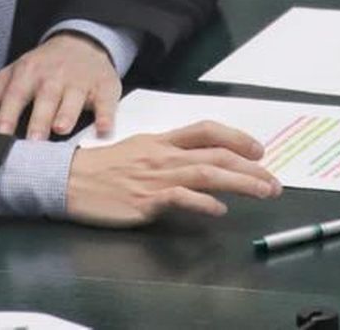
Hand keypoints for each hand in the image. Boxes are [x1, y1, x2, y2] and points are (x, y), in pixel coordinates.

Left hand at [0, 32, 121, 139]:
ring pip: (73, 99)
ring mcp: (80, 81)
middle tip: (33, 141)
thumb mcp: (16, 74)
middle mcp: (54, 77)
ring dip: (68, 113)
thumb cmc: (43, 66)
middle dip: (39, 120)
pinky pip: (106, 102)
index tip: (1, 134)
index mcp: (29, 74)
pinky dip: (106, 115)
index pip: (15, 95)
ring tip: (61, 129)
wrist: (82, 42)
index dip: (7, 114)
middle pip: (45, 99)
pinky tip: (104, 128)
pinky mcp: (104, 86)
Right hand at [66, 121, 280, 226]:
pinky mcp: (144, 200)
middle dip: (250, 166)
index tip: (258, 149)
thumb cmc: (100, 169)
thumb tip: (196, 165)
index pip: (205, 130)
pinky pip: (179, 198)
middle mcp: (162, 155)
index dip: (236, 137)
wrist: (66, 180)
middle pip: (214, 154)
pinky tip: (219, 209)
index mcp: (161, 141)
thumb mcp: (136, 150)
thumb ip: (166, 155)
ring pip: (205, 173)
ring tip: (264, 191)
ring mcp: (154, 177)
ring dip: (240, 182)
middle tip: (273, 180)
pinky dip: (202, 203)